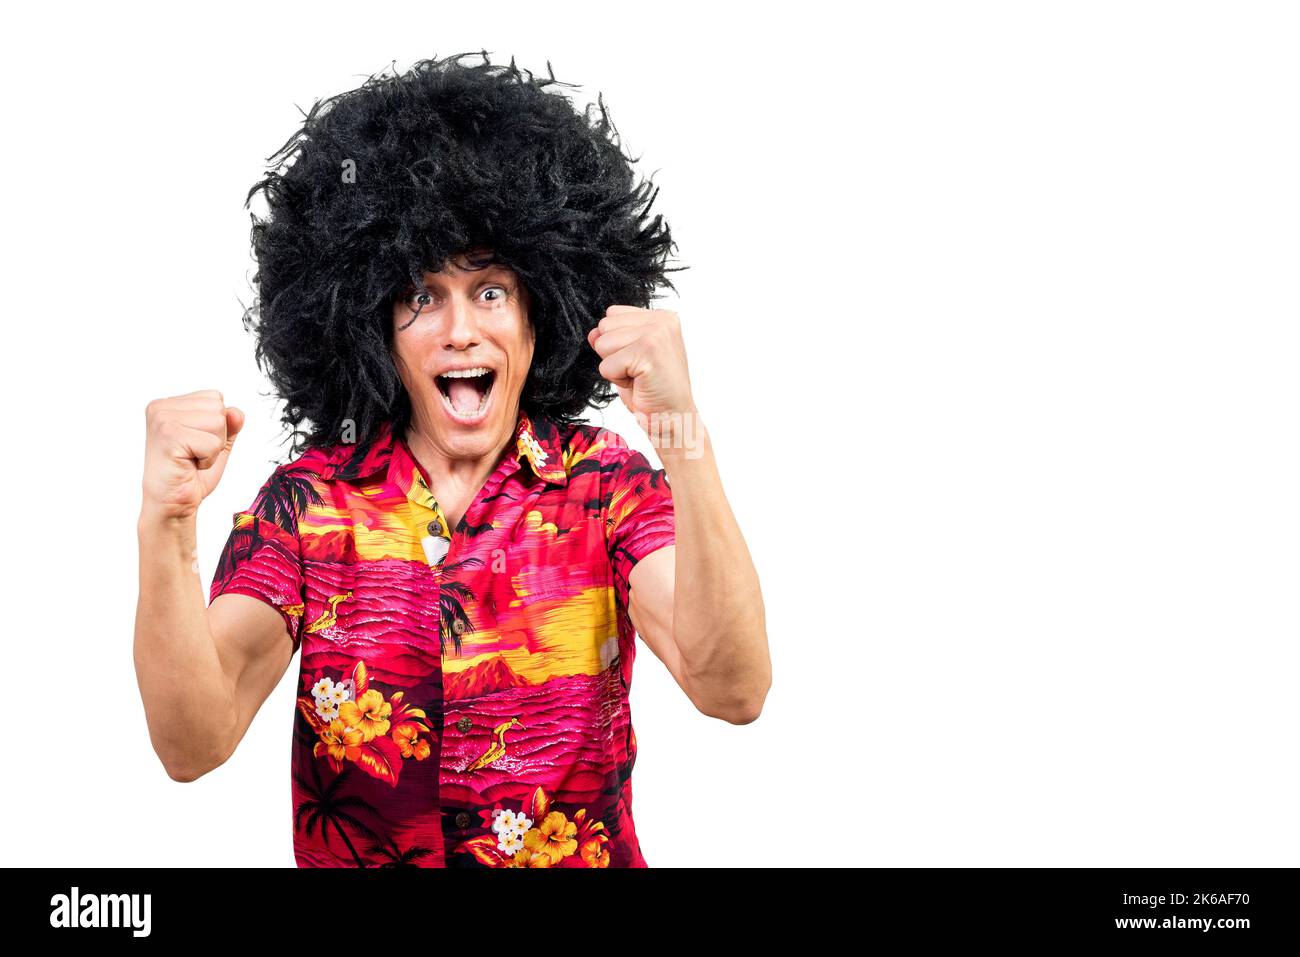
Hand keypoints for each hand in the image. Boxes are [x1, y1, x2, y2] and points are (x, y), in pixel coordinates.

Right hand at [142, 390, 244, 521]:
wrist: (173, 503)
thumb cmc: (190, 474)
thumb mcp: (217, 443)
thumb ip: (229, 424)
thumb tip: (237, 412)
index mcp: (168, 404)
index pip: (215, 398)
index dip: (215, 427)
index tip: (194, 445)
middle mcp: (160, 407)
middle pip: (218, 408)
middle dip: (215, 436)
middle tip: (193, 454)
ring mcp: (162, 420)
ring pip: (218, 422)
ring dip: (212, 448)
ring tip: (191, 459)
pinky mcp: (169, 436)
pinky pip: (213, 442)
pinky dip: (208, 459)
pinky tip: (189, 465)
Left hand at [587, 306, 696, 434]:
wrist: (673, 418)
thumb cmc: (653, 390)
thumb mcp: (630, 356)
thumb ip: (613, 338)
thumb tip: (592, 333)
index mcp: (661, 317)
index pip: (612, 315)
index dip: (617, 343)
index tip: (640, 361)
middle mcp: (662, 320)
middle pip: (604, 327)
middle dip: (613, 354)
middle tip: (639, 371)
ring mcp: (657, 333)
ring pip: (602, 344)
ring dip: (615, 367)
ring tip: (639, 377)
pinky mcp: (648, 351)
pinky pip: (607, 366)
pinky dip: (618, 380)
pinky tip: (640, 384)